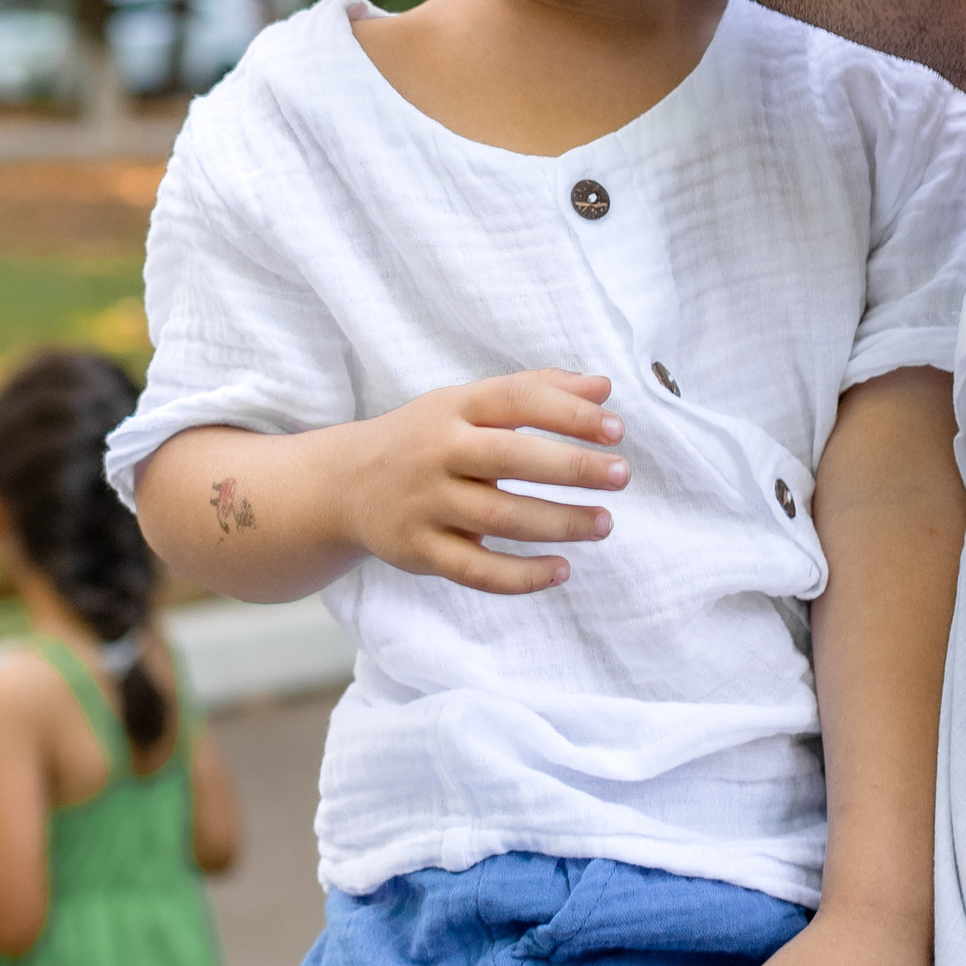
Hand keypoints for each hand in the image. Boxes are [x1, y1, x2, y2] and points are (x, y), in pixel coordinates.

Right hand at [339, 372, 630, 596]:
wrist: (343, 484)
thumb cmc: (427, 438)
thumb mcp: (469, 404)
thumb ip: (536, 391)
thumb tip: (603, 389)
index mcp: (453, 408)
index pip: (515, 400)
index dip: (568, 413)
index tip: (616, 429)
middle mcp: (436, 452)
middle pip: (510, 459)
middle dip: (572, 468)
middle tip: (622, 476)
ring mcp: (424, 504)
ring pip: (499, 518)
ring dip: (558, 523)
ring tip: (603, 524)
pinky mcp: (418, 550)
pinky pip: (475, 570)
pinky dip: (522, 576)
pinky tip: (562, 570)